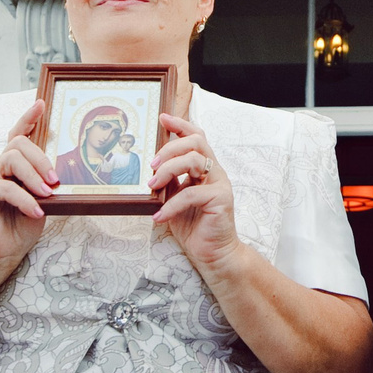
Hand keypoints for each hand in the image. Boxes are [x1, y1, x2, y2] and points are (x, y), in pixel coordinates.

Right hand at [0, 100, 52, 271]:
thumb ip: (45, 186)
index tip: (42, 104)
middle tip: (55, 179)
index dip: (28, 119)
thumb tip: (61, 175)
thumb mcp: (41, 203)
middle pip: (17, 144)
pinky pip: (5, 186)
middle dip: (41, 158)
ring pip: (11, 159)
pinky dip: (24, 199)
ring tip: (46, 194)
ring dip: (33, 175)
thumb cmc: (18, 230)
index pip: (18, 136)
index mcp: (13, 169)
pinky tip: (36, 211)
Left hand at [150, 113, 239, 274]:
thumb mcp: (175, 199)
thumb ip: (170, 181)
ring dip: (168, 170)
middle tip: (151, 165)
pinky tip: (159, 216)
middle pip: (196, 142)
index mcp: (205, 168)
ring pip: (194, 160)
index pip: (197, 137)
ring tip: (152, 185)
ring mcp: (220, 183)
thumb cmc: (194, 226)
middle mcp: (215, 171)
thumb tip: (151, 167)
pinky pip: (191, 193)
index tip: (162, 118)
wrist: (213, 254)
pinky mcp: (221, 199)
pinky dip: (171, 204)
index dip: (180, 125)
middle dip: (169, 149)